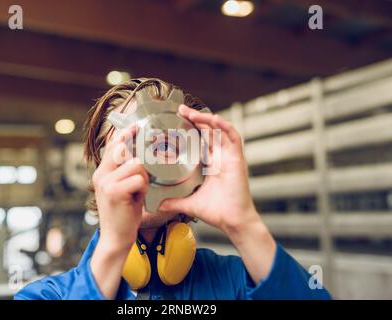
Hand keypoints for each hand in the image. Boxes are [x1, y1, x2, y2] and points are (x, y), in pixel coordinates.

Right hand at [90, 125, 148, 298]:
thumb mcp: (124, 188)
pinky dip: (142, 189)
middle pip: (126, 151)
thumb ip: (126, 172)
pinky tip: (136, 199)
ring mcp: (105, 182)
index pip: (113, 146)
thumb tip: (140, 155)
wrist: (116, 238)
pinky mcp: (113, 191)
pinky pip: (138, 179)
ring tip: (137, 193)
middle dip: (141, 161)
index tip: (135, 124)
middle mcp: (101, 174)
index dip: (124, 134)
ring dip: (143, 179)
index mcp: (102, 172)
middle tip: (146, 170)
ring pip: (136, 165)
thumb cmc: (124, 213)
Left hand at [159, 105, 275, 282]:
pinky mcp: (237, 159)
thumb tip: (157, 205)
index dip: (190, 129)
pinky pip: (233, 137)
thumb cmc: (216, 212)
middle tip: (180, 110)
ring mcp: (229, 157)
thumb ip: (174, 202)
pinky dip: (224, 126)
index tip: (175, 121)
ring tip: (192, 113)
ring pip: (219, 130)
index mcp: (210, 164)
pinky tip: (213, 119)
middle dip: (195, 119)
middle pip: (208, 131)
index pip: (200, 140)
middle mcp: (220, 157)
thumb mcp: (190, 204)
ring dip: (206, 119)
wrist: (233, 222)